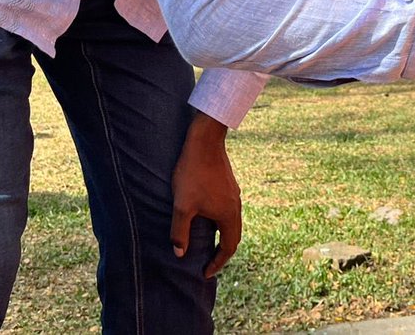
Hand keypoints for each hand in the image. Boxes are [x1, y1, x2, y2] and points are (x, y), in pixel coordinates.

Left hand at [170, 111, 241, 278]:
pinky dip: (221, 222)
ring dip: (222, 236)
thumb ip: (180, 232)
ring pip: (232, 222)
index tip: (206, 272)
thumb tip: (179, 253)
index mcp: (227, 215)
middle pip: (233, 236)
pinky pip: (229, 210)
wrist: (205, 141)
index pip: (227, 247)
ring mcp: (234, 194)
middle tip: (209, 263)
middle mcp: (235, 206)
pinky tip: (208, 217)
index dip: (217, 263)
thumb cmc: (193, 173)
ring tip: (208, 243)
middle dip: (222, 252)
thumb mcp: (182, 206)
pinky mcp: (229, 184)